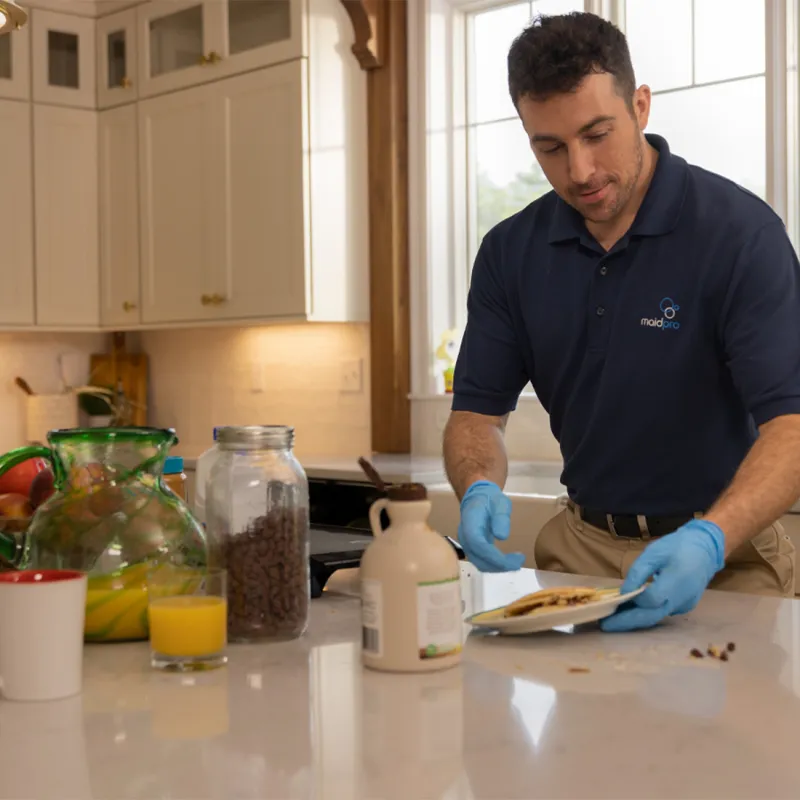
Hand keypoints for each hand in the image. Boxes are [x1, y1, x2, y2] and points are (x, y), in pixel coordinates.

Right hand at [458, 481, 524, 571]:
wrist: (477, 499)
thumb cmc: (490, 499)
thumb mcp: (500, 502)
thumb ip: (501, 517)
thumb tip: (502, 537)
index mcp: (469, 522)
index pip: (478, 544)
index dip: (494, 556)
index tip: (512, 561)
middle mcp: (464, 536)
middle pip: (478, 558)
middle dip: (499, 565)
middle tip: (519, 562)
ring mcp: (467, 544)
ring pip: (479, 563)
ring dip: (498, 567)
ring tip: (516, 562)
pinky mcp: (472, 549)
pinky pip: (482, 561)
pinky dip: (495, 565)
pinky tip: (508, 561)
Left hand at [600, 519, 724, 631]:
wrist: (706, 548)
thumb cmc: (677, 546)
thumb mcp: (653, 553)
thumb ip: (638, 573)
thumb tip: (623, 593)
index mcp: (677, 582)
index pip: (650, 600)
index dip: (632, 600)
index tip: (614, 598)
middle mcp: (682, 599)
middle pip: (652, 616)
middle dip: (627, 622)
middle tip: (605, 625)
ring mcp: (685, 605)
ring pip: (657, 616)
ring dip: (635, 619)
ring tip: (613, 619)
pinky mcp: (685, 606)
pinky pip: (662, 612)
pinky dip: (646, 612)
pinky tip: (631, 610)